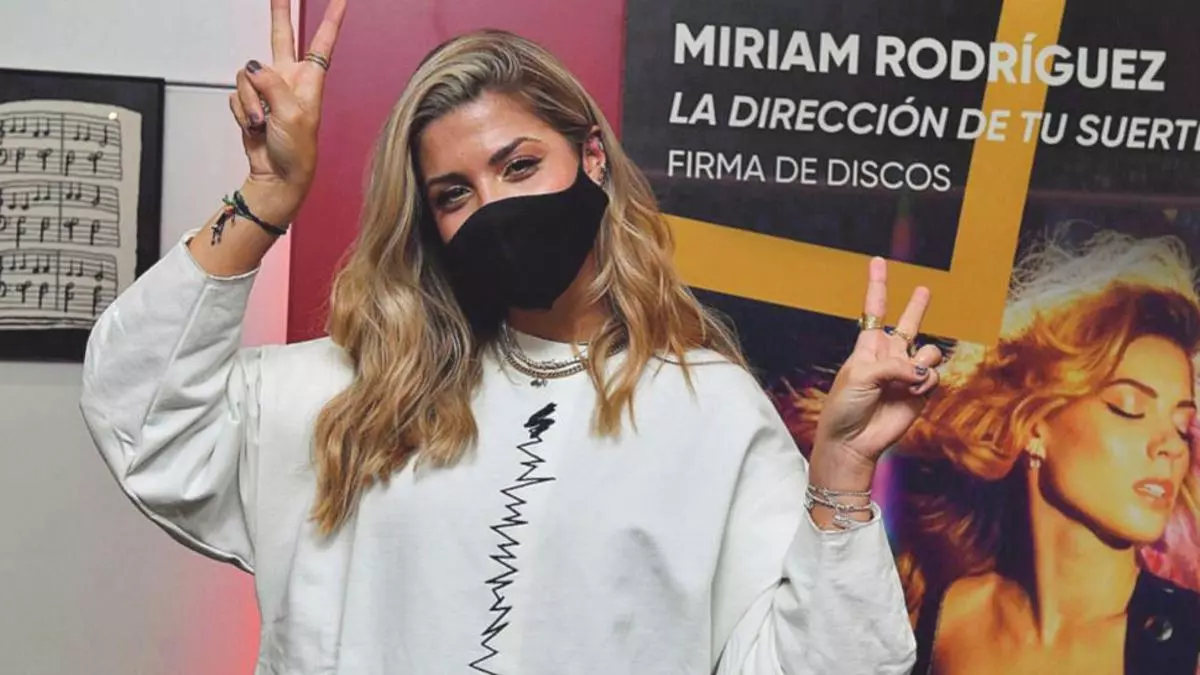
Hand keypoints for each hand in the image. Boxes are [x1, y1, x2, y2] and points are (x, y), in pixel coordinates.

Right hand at [228, 0, 347, 221]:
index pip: (322, 42)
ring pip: (246, 75)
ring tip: (263, 122)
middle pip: (281, 36)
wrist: (277, 176)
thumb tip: (253, 67)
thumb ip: (273, 85)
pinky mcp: (249, 101)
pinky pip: (236, 94)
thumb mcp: (293, 115)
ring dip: (250, 101)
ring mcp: (267, 89)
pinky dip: (240, 111)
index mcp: (309, 80)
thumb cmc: (297, 151)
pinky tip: (254, 126)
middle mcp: (288, 79)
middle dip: (278, 12)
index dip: (330, 20)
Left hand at [810, 257, 942, 487]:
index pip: (874, 310)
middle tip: (924, 289)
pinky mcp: (920, 393)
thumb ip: (892, 366)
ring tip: (908, 378)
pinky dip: (925, 382)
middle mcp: (889, 357)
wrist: (853, 441)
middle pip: (908, 324)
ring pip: (929, 352)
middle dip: (917, 307)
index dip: (878, 285)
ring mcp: (906, 374)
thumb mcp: (861, 376)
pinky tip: (912, 393)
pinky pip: (933, 376)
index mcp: (868, 347)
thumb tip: (920, 371)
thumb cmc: (846, 406)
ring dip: (923, 361)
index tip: (878, 262)